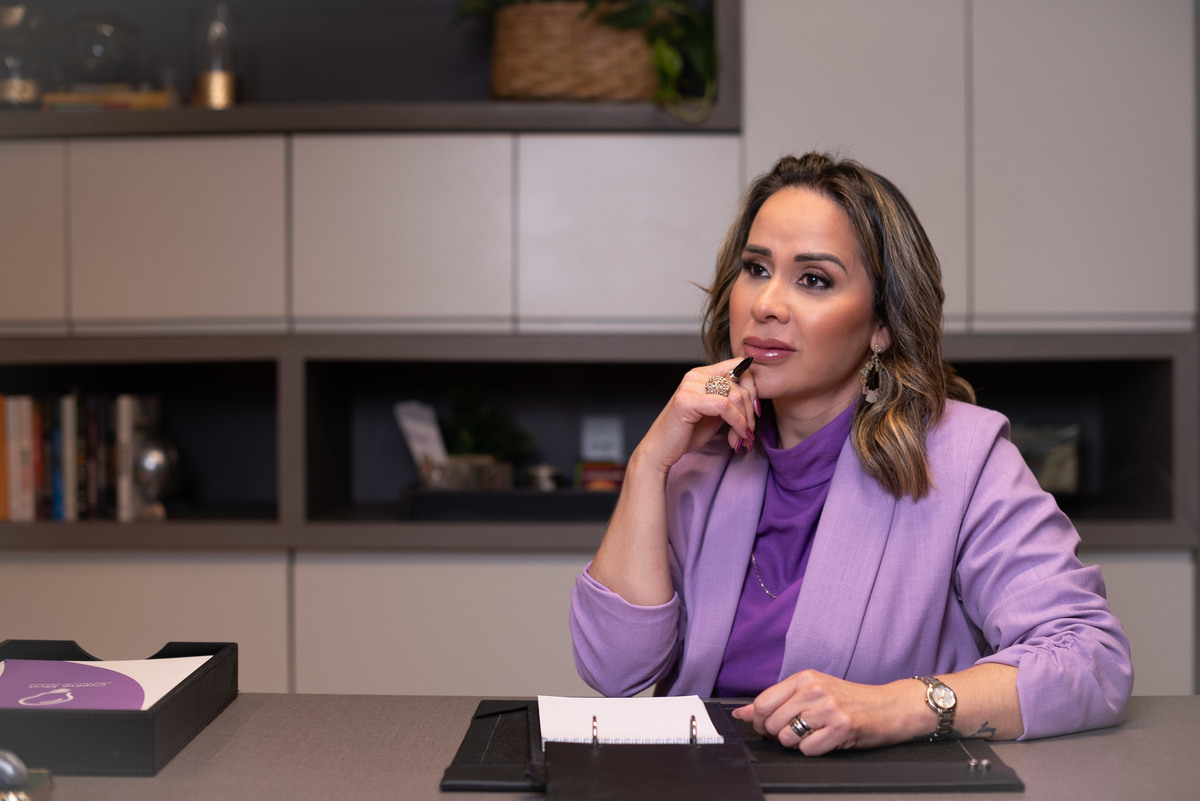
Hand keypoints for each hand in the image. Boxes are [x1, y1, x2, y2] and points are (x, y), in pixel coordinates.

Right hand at [636, 356, 758, 473]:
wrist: (661, 450)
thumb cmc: (687, 433)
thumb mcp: (715, 413)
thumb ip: (730, 401)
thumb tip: (755, 399)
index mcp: (702, 374)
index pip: (739, 366)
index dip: (753, 388)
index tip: (755, 412)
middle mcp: (696, 375)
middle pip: (741, 382)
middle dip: (751, 410)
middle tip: (749, 431)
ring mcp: (690, 385)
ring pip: (736, 394)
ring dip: (745, 420)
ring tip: (741, 437)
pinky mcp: (687, 400)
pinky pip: (725, 406)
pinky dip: (736, 423)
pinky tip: (736, 436)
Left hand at [731, 670, 917, 755]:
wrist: (889, 706)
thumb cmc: (849, 700)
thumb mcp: (812, 690)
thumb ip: (777, 700)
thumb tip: (740, 713)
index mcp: (804, 678)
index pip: (761, 702)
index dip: (758, 720)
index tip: (766, 726)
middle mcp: (814, 690)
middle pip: (770, 722)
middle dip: (776, 734)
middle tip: (795, 732)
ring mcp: (828, 708)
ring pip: (787, 738)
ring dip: (796, 743)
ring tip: (813, 734)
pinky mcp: (841, 727)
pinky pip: (808, 750)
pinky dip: (813, 751)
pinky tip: (826, 740)